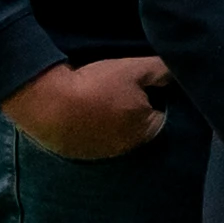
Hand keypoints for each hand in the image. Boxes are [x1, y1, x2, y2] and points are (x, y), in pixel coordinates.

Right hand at [1, 55, 169, 162]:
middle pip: (140, 126)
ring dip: (112, 121)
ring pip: (115, 134)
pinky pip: (92, 139)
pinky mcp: (77, 153)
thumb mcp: (133, 69)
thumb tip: (177, 70)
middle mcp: (127, 148)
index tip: (145, 87)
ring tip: (100, 102)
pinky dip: (91, 128)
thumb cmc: (95, 84)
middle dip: (136, 111)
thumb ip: (160, 71)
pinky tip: (83, 113)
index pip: (164, 114)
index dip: (157, 97)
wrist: (46, 100)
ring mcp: (101, 153)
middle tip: (121, 92)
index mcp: (147, 131)